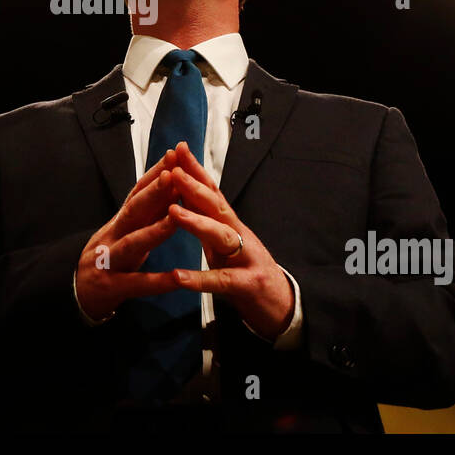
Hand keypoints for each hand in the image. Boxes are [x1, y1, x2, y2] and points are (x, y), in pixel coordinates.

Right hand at [75, 148, 185, 321]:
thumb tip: (171, 182)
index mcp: (119, 222)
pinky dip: (157, 282)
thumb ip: (145, 212)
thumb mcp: (123, 231)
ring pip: (132, 244)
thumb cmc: (109, 258)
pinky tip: (176, 279)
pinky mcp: (112, 287)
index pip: (137, 191)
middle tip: (173, 174)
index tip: (175, 155)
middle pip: (133, 210)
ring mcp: (109, 261)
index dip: (155, 173)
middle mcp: (113, 236)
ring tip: (175, 219)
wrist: (75, 293)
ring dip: (154, 230)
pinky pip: (137, 284)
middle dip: (153, 192)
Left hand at [165, 141, 294, 340]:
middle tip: (174, 170)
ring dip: (197, 223)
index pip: (212, 191)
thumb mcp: (225, 241)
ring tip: (173, 212)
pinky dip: (200, 279)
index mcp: (230, 224)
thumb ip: (207, 218)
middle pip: (217, 206)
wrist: (282, 305)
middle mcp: (240, 234)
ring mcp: (246, 258)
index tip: (177, 148)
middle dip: (195, 186)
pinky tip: (179, 276)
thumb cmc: (246, 270)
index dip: (196, 169)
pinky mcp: (248, 285)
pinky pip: (221, 280)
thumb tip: (184, 192)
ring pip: (222, 236)